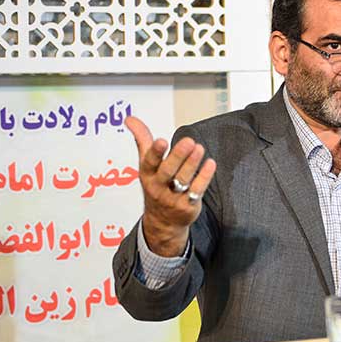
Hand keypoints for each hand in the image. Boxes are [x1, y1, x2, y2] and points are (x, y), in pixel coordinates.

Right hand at [126, 116, 216, 256]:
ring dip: (192, 164)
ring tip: (199, 148)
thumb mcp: (146, 164)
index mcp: (147, 174)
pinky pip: (197, 191)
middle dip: (178, 157)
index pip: (149, 162)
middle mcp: (159, 187)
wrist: (162, 222)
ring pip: (183, 180)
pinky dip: (204, 177)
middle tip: (189, 142)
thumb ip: (141, 139)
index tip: (161, 141)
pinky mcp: (188, 205)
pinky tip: (210, 164)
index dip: (155, 152)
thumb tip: (130, 118)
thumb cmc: (156, 186)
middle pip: (168, 171)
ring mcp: (173, 198)